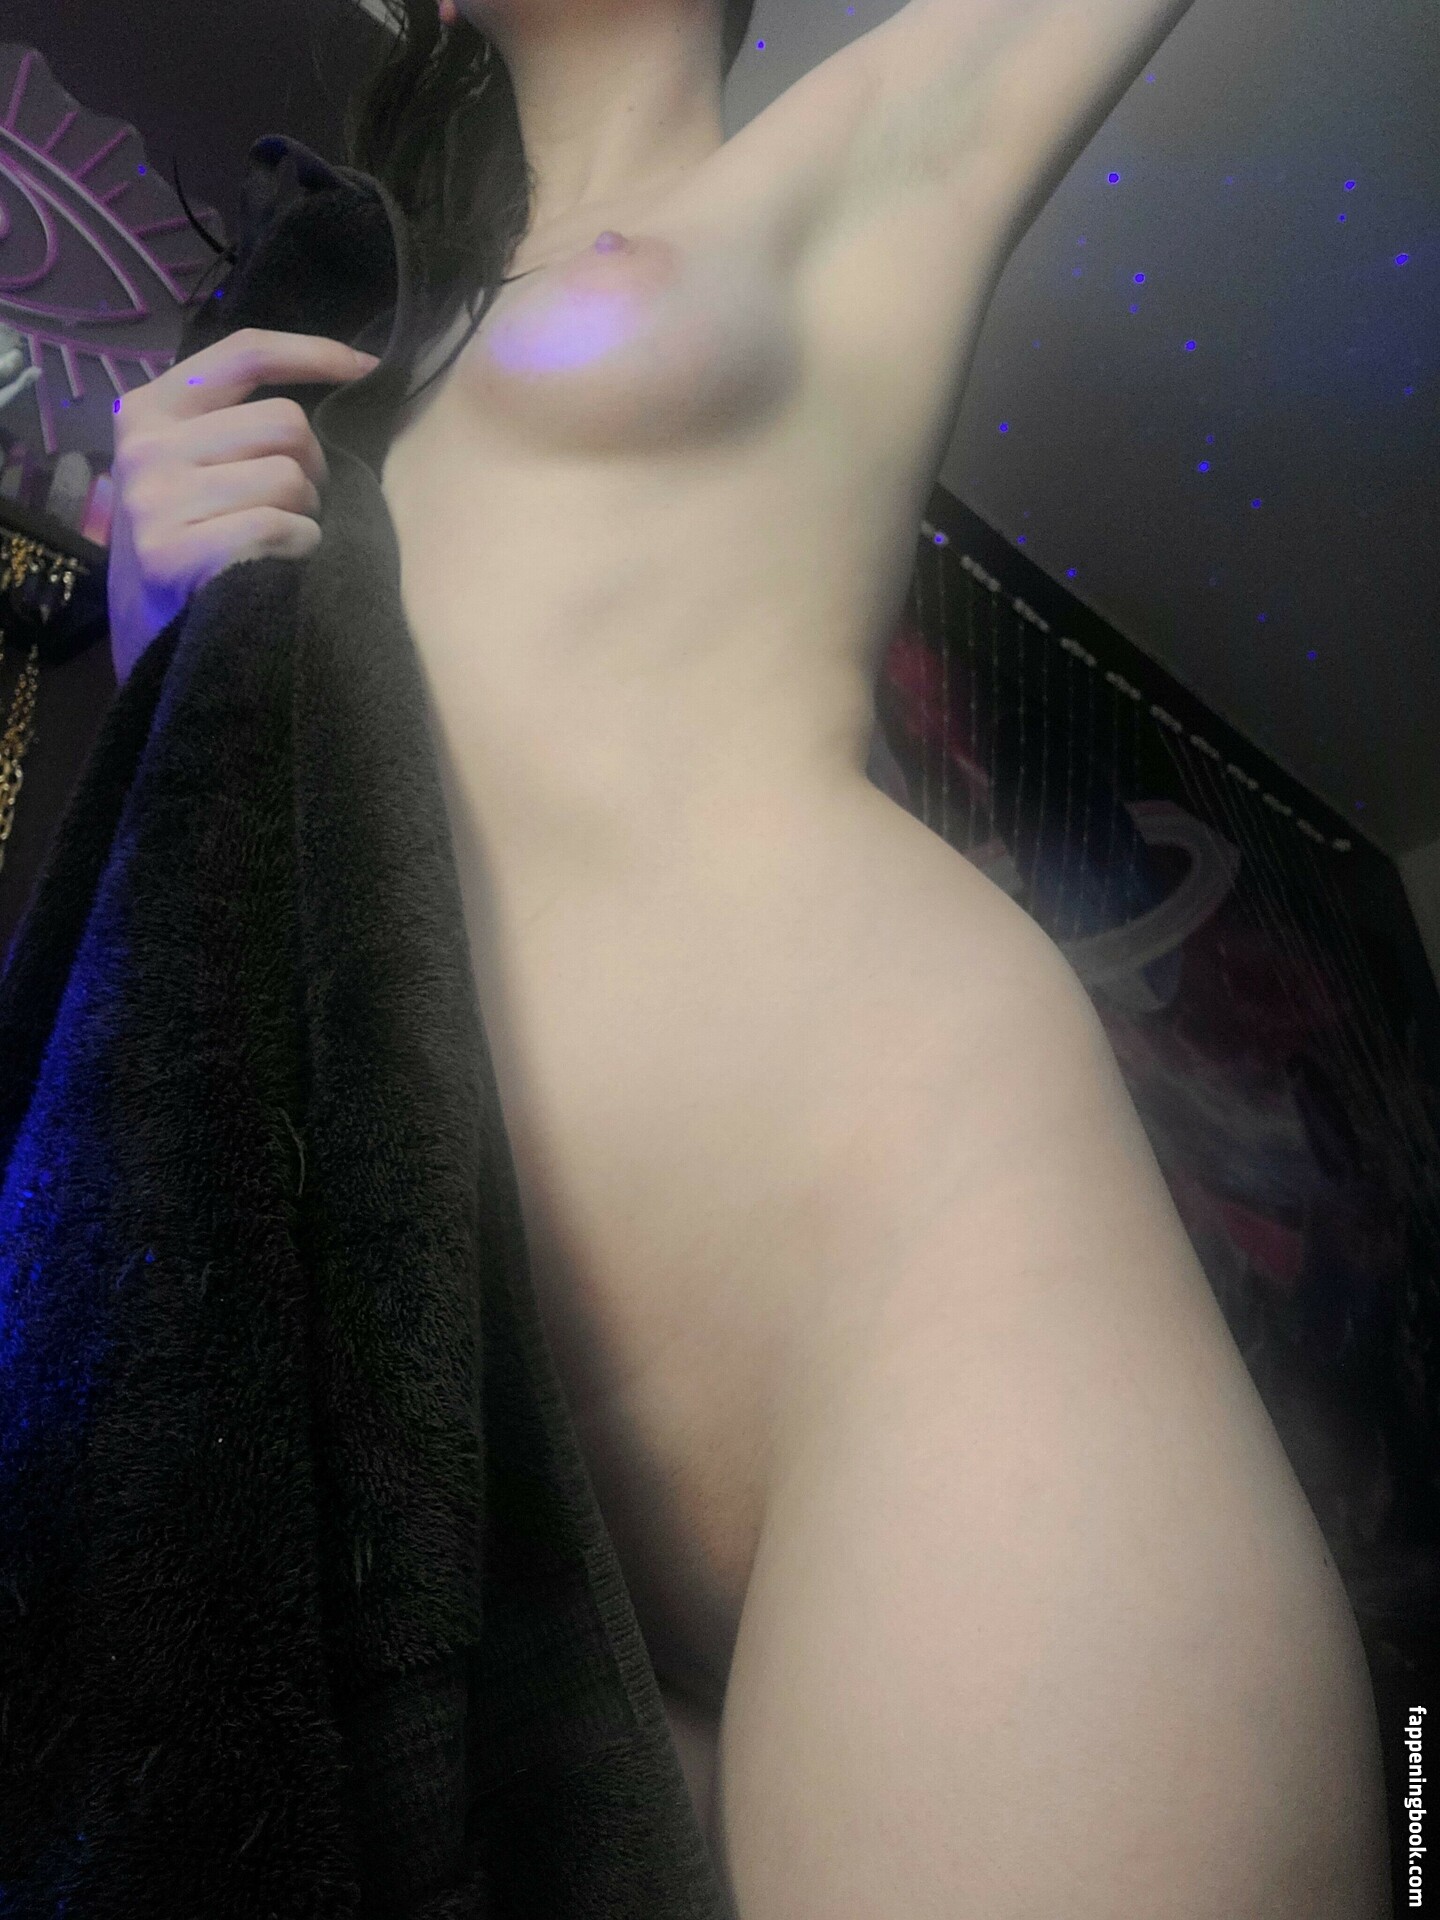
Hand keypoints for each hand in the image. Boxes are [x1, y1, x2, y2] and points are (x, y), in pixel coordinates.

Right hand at [106, 327, 380, 687]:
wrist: (153, 647)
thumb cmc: (191, 552)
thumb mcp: (192, 471)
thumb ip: (234, 426)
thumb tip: (341, 383)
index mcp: (148, 409)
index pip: (244, 354)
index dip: (314, 354)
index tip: (368, 368)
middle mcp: (144, 446)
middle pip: (286, 422)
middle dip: (313, 469)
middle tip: (296, 511)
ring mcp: (153, 500)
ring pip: (289, 477)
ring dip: (305, 518)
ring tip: (275, 547)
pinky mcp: (171, 552)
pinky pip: (280, 528)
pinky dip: (297, 553)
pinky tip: (271, 572)